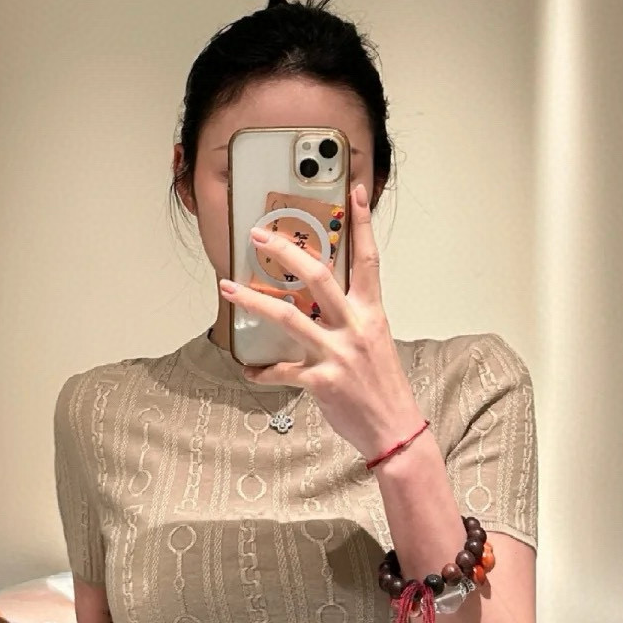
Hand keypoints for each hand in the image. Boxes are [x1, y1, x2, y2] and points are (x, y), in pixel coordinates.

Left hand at [219, 180, 425, 462]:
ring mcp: (338, 353)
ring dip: (253, 301)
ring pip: (288, 317)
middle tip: (259, 236)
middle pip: (318, 277)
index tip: (356, 191)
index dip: (362, 224)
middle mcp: (355, 327)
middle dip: (286, 252)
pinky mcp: (321, 381)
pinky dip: (261, 371)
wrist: (394, 430)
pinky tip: (248, 369)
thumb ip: (350, 318)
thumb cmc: (382, 385)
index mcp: (371, 313)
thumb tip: (318, 302)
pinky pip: (281, 371)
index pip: (368, 259)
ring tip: (228, 288)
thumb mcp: (375, 341)